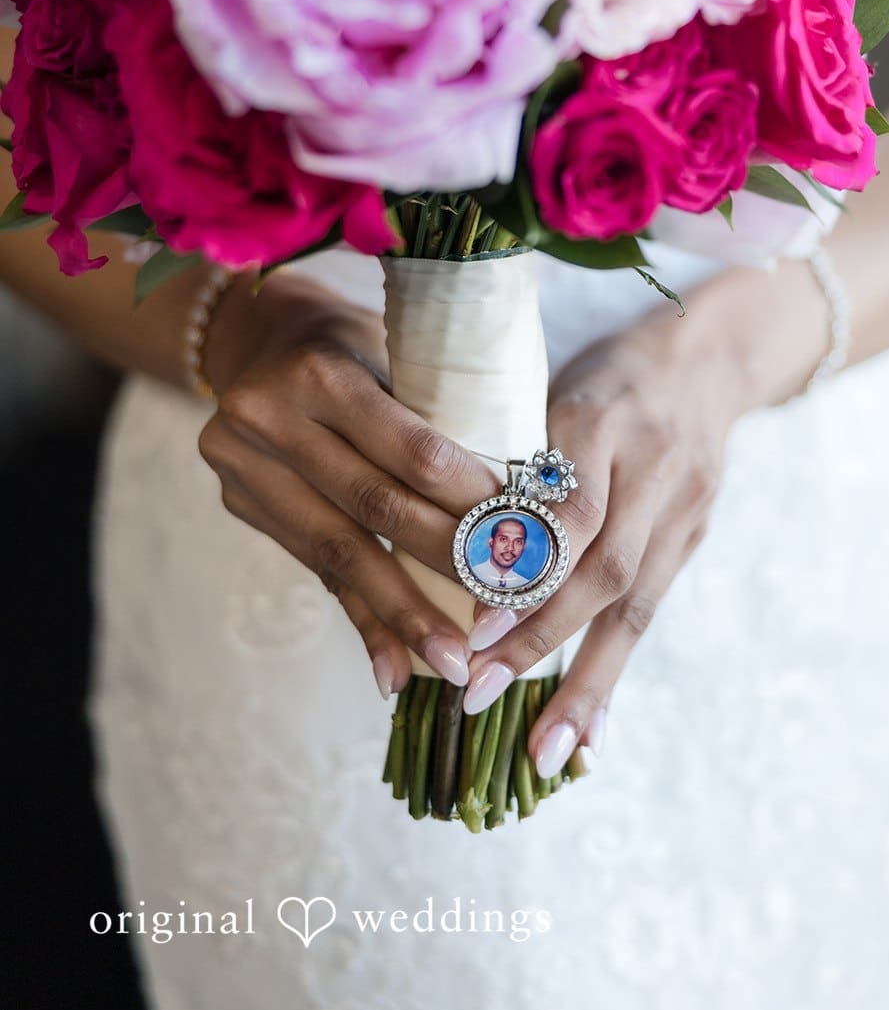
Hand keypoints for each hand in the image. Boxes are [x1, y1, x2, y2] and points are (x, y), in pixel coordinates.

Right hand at [197, 270, 498, 697]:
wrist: (260, 340)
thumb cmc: (359, 344)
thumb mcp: (396, 352)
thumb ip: (438, 417)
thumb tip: (528, 501)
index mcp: (320, 371)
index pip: (412, 452)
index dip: (472, 500)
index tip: (527, 540)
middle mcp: (269, 417)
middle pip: (375, 508)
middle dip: (445, 567)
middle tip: (502, 618)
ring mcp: (243, 466)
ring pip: (339, 552)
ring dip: (402, 614)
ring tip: (453, 663)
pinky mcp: (239, 505)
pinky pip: (313, 570)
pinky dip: (360, 618)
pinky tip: (393, 669)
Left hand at [461, 300, 750, 777]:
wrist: (706, 360)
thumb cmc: (600, 372)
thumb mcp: (550, 384)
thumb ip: (507, 452)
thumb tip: (429, 527)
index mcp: (602, 419)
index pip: (569, 510)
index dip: (523, 572)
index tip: (472, 624)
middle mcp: (652, 468)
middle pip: (603, 569)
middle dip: (540, 640)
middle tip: (480, 694)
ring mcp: (682, 508)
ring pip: (634, 606)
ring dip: (585, 682)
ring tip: (543, 750)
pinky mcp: (692, 537)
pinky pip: (650, 612)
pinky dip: (614, 672)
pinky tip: (589, 730)